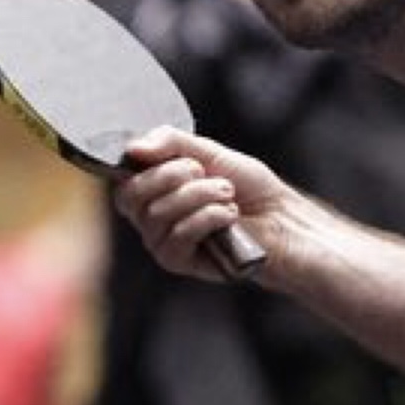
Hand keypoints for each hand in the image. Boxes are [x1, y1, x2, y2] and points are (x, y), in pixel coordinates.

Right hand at [113, 126, 285, 281]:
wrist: (281, 216)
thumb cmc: (249, 187)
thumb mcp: (209, 151)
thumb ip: (170, 142)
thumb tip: (134, 148)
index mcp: (153, 188)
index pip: (123, 178)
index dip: (145, 163)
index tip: (182, 156)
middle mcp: (151, 216)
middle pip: (132, 194)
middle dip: (172, 175)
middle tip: (204, 172)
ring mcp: (163, 240)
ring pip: (158, 213)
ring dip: (200, 195)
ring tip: (228, 193)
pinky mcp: (180, 262)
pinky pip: (177, 235)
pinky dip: (207, 218)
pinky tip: (229, 216)